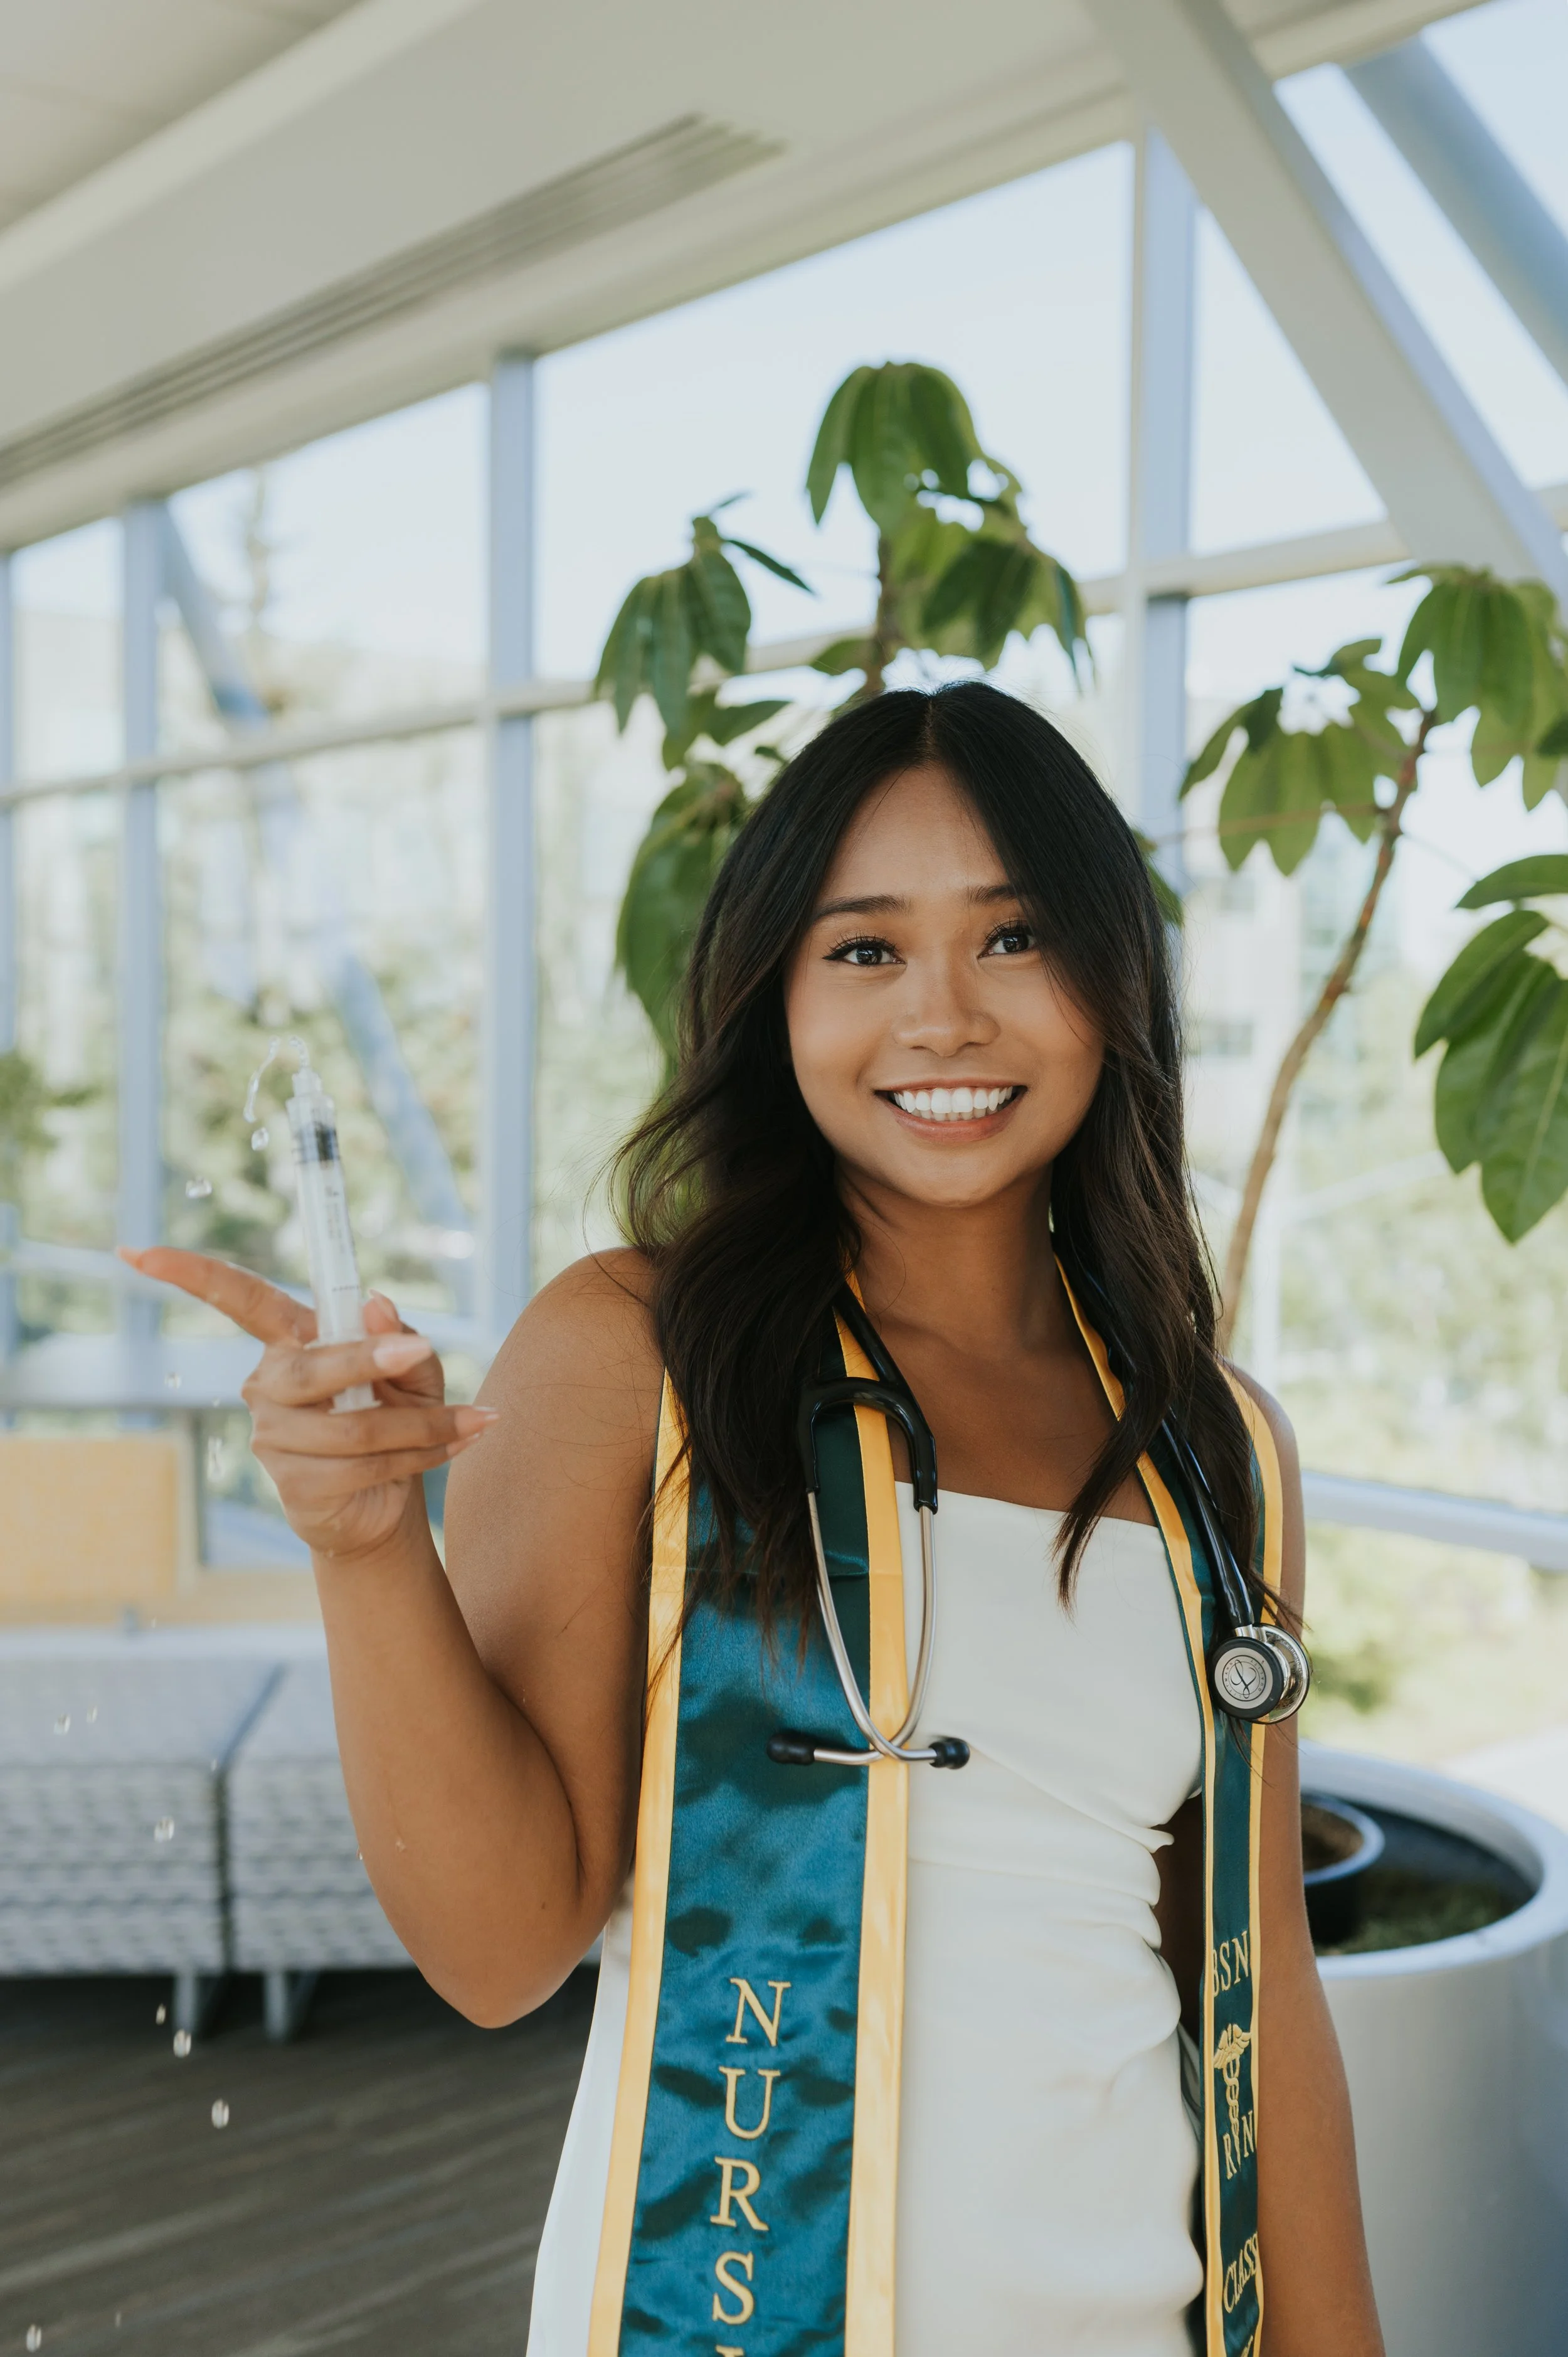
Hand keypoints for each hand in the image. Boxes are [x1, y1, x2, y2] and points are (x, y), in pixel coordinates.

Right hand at [116, 1247, 497, 1562]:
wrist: (388, 1503)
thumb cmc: (397, 1416)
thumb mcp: (414, 1371)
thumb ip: (400, 1340)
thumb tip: (379, 1307)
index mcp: (291, 1342)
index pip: (238, 1300)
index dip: (190, 1274)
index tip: (135, 1252)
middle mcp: (270, 1385)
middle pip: (313, 1368)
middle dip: (372, 1362)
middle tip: (421, 1355)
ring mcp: (275, 1437)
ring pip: (355, 1427)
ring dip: (424, 1425)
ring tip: (470, 1423)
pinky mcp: (294, 1483)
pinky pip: (364, 1466)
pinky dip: (419, 1457)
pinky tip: (449, 1449)